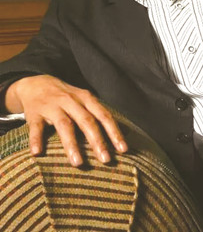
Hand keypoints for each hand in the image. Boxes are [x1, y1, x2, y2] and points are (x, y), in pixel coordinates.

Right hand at [5, 75, 127, 166]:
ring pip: (64, 125)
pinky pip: (36, 127)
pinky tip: (37, 153)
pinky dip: (36, 140)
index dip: (114, 132)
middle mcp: (71, 101)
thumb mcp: (84, 100)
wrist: (36, 84)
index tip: (123, 150)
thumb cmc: (67, 98)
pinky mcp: (35, 113)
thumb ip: (98, 115)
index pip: (104, 116)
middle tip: (106, 160)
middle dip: (97, 141)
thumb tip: (123, 134)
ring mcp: (53, 106)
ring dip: (71, 144)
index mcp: (86, 99)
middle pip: (87, 121)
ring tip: (78, 163)